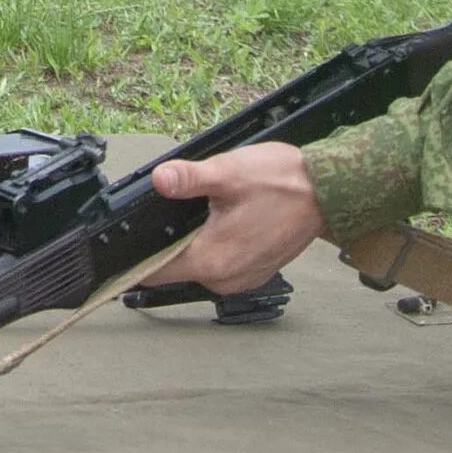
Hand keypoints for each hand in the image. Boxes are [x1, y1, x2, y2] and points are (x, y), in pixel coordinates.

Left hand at [145, 145, 327, 293]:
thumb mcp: (228, 173)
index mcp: (212, 260)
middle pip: (176, 268)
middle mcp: (225, 279)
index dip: (134, 259)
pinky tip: (226, 221)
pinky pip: (222, 265)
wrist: (328, 191)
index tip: (123, 246)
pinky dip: (217, 248)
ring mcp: (243, 279)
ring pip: (199, 266)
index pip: (154, 271)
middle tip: (177, 210)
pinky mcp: (256, 272)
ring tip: (206, 212)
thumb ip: (189, 178)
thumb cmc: (283, 182)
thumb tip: (159, 179)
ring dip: (194, 244)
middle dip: (169, 242)